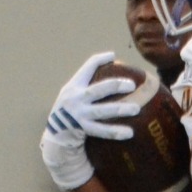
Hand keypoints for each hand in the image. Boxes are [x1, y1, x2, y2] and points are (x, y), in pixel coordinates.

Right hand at [40, 51, 139, 191]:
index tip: (113, 56)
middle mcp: (75, 98)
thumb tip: (114, 72)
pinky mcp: (81, 129)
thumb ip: (88, 87)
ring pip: (102, 111)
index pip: (87, 68)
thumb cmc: (70, 112)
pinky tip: (129, 133)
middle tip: (132, 85)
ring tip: (136, 109)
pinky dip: (115, 132)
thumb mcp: (73, 95)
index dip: (100, 60)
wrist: (55, 136)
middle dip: (115, 85)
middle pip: (98, 89)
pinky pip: (101, 131)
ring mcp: (78, 114)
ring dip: (120, 109)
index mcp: (74, 86)